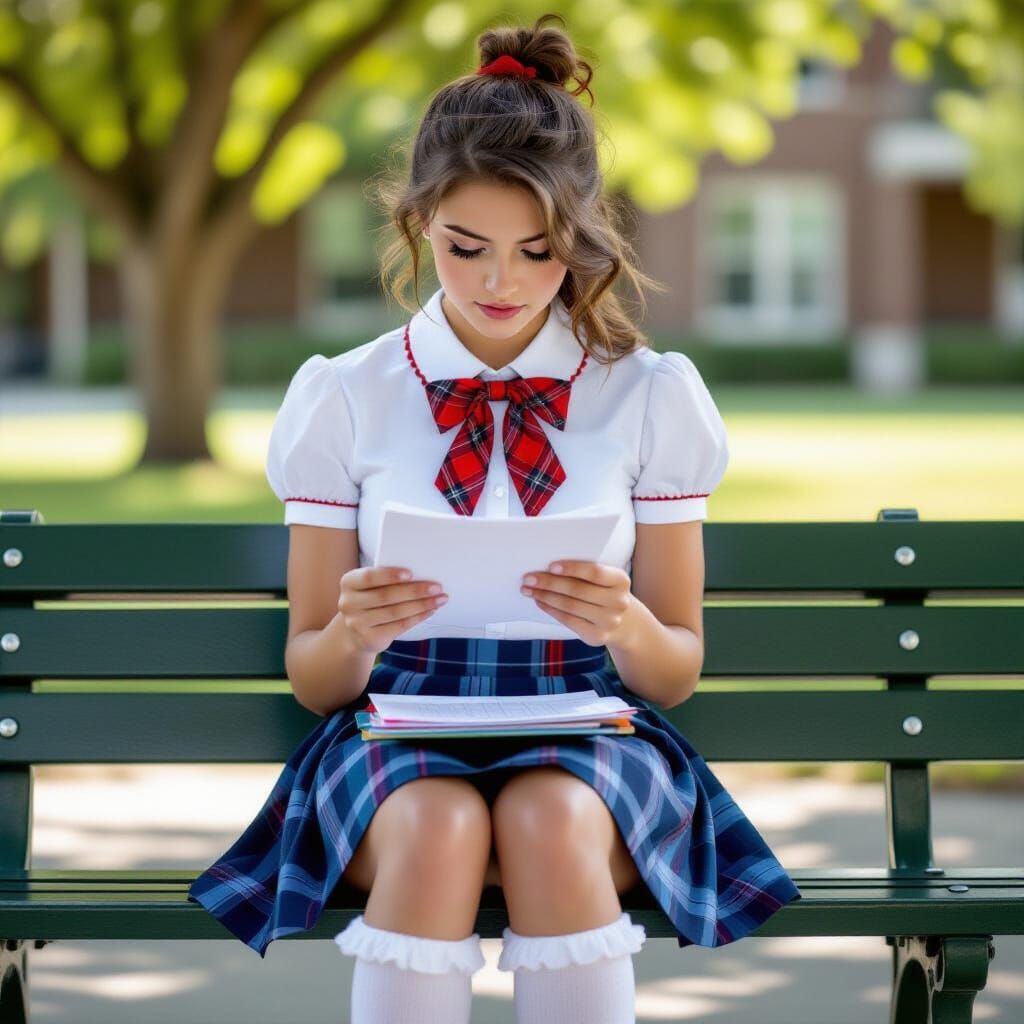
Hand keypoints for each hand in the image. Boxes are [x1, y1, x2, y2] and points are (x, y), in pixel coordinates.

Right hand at [338, 566, 447, 655]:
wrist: (356, 631)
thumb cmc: (371, 599)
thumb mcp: (371, 586)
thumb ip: (387, 579)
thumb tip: (423, 573)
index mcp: (349, 582)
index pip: (368, 577)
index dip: (389, 575)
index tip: (411, 574)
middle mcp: (348, 603)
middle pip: (386, 596)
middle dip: (414, 591)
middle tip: (437, 587)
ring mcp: (356, 623)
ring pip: (395, 612)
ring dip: (421, 605)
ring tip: (440, 599)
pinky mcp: (369, 638)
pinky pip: (399, 626)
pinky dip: (418, 617)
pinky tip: (430, 611)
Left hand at [521, 560, 635, 646]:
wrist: (624, 622)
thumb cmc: (605, 592)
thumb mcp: (605, 579)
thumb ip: (585, 572)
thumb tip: (548, 567)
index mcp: (621, 581)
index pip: (595, 573)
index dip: (572, 569)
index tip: (551, 566)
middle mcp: (618, 602)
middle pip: (578, 590)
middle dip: (550, 583)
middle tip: (529, 578)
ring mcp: (609, 621)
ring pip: (570, 606)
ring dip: (545, 596)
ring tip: (528, 589)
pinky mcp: (597, 636)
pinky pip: (568, 620)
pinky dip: (551, 610)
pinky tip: (540, 601)